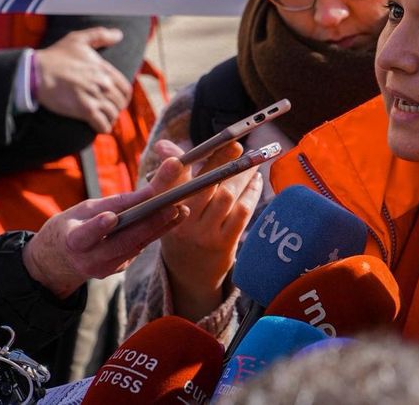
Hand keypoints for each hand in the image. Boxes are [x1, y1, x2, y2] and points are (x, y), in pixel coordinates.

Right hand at [23, 161, 190, 298]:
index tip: (111, 217)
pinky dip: (155, 233)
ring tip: (181, 210)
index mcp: (73, 241)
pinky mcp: (119, 269)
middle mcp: (90, 259)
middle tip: (171, 206)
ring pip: (136, 246)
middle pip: (122, 242)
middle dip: (148, 224)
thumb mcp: (84, 210)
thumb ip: (113, 203)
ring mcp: (106, 268)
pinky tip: (173, 219)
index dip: (98, 227)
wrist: (60, 260)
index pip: (85, 236)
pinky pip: (139, 249)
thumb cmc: (74, 226)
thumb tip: (145, 192)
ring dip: (160, 228)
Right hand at [34, 27, 132, 132]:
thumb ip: (100, 35)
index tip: (117, 100)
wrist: (36, 72)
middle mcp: (103, 84)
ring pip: (113, 115)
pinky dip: (103, 128)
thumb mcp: (78, 39)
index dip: (123, 97)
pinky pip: (102, 124)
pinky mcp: (84, 110)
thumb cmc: (55, 56)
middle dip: (116, 108)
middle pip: (120, 103)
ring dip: (109, 119)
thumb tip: (118, 35)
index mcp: (104, 69)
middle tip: (108, 110)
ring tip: (103, 119)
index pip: (126, 89)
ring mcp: (95, 97)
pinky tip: (99, 126)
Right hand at [151, 139, 262, 320]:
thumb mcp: (168, 206)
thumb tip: (164, 145)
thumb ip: (172, 175)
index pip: (170, 182)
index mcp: (163, 210)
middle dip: (222, 161)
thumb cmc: (180, 228)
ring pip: (226, 195)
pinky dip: (251, 193)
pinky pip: (241, 212)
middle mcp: (182, 223)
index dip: (176, 166)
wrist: (188, 274)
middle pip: (204, 184)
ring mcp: (204, 234)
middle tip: (236, 145)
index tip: (187, 148)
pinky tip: (255, 181)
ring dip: (241, 175)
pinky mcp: (224, 244)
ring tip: (250, 162)